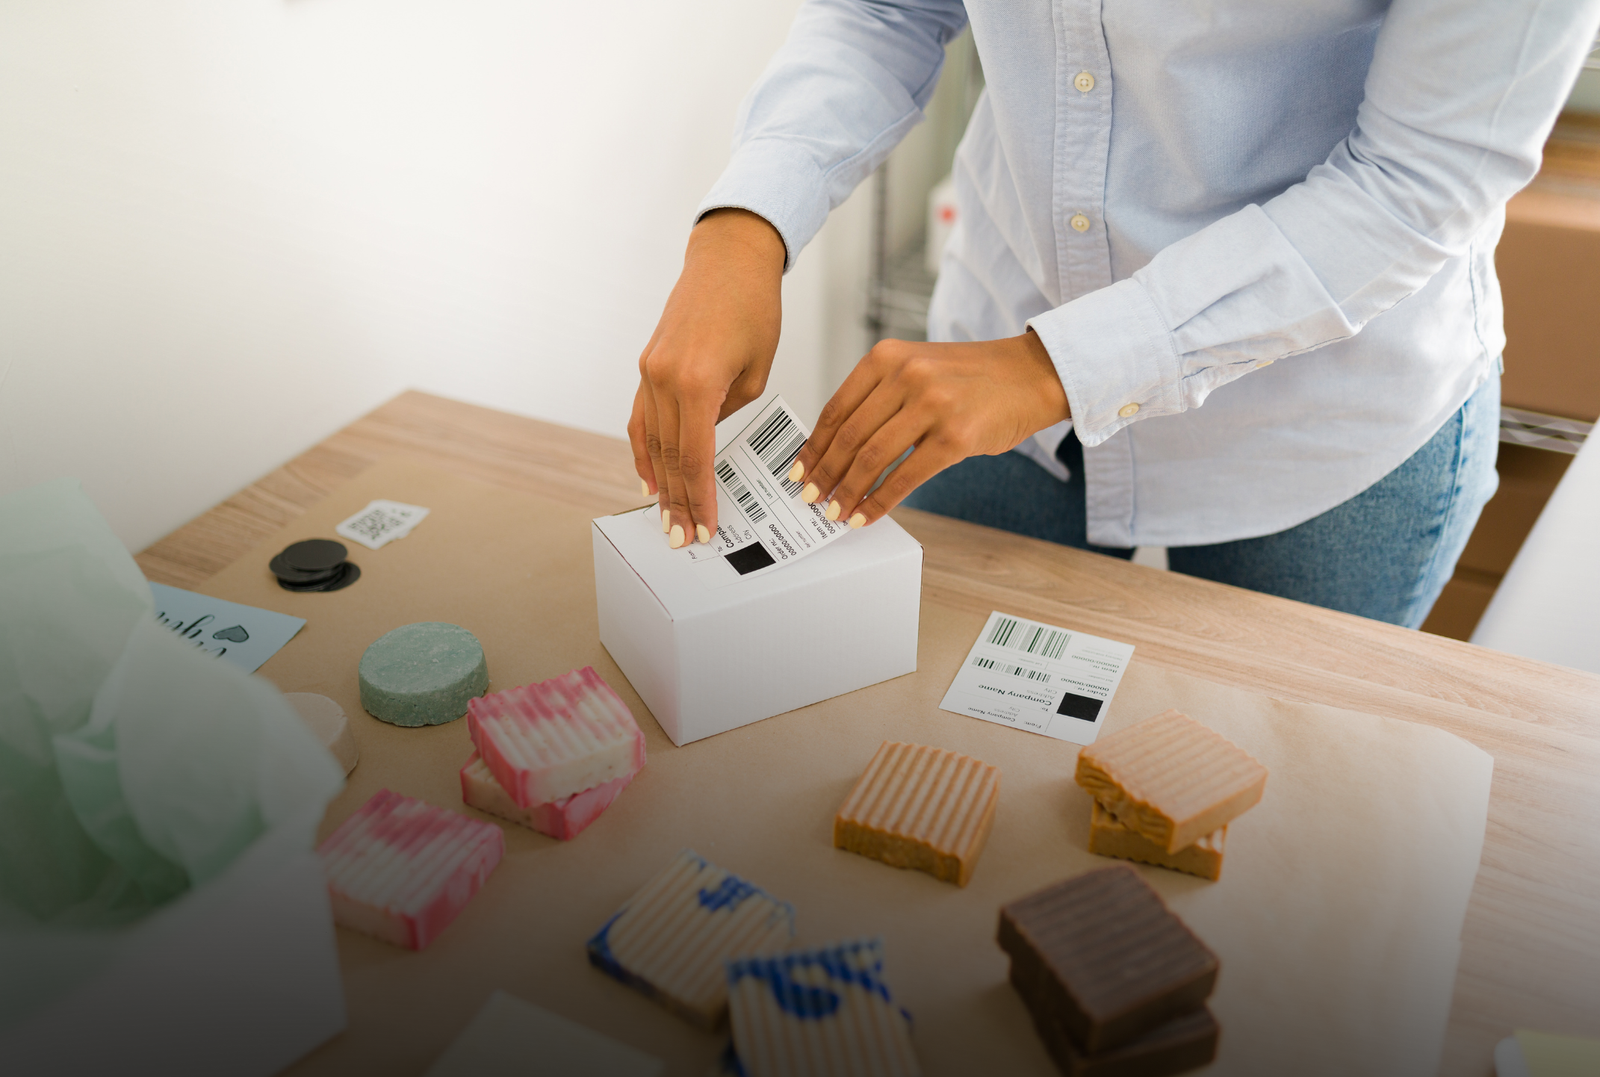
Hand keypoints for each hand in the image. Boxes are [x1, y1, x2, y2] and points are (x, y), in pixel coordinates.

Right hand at [629, 209, 785, 547]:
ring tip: (664, 518)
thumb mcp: (757, 370)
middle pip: (667, 456)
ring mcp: (649, 370)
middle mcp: (664, 378)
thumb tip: (710, 441)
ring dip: (657, 483)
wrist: (728, 258)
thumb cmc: (754, 307)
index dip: (698, 498)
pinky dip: (642, 450)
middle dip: (676, 502)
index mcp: (697, 382)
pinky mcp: (647, 364)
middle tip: (682, 538)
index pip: (694, 457)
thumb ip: (730, 411)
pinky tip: (648, 477)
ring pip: (649, 441)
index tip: (705, 527)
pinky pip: (640, 417)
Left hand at [788, 332, 1069, 527]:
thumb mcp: (918, 368)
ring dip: (848, 492)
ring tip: (836, 513)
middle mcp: (906, 375)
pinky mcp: (955, 437)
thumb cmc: (973, 378)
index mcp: (887, 356)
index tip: (800, 470)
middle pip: (849, 436)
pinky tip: (867, 515)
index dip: (814, 446)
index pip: (837, 408)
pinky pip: (905, 477)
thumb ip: (881, 397)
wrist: (1032, 375)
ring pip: (872, 458)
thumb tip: (838, 447)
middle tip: (812, 498)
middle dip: (825, 474)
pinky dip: (880, 501)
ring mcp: (932, 405)